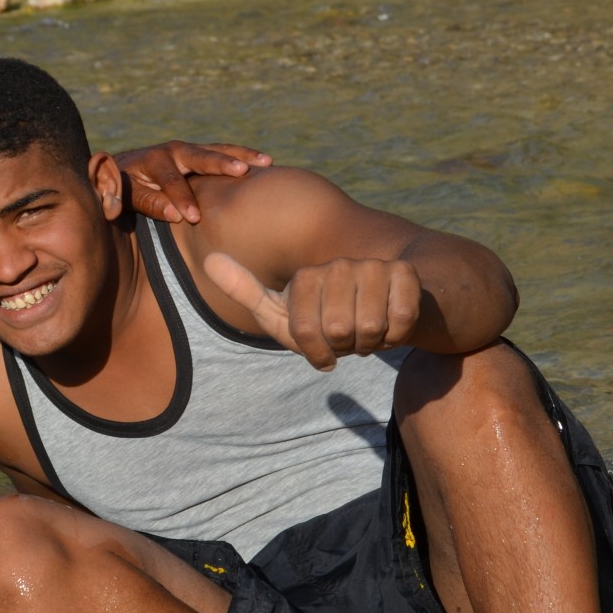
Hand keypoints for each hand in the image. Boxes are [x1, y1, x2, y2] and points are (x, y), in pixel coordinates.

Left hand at [114, 141, 270, 224]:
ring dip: (243, 155)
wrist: (123, 166)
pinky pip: (223, 153)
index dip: (181, 198)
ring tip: (267, 161)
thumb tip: (175, 214)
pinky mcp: (200, 154)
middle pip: (201, 156)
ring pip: (218, 150)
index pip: (170, 181)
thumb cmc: (125, 186)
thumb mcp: (127, 195)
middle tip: (242, 170)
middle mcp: (174, 150)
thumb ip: (147, 203)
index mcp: (154, 160)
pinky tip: (265, 163)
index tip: (193, 217)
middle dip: (221, 163)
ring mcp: (189, 150)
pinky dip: (244, 156)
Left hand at [204, 253, 420, 370]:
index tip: (324, 349)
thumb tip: (208, 258)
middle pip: (337, 330)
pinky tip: (393, 324)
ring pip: (368, 326)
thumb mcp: (284, 317)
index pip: (304, 333)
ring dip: (373, 343)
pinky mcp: (404, 272)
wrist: (387, 315)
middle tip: (352, 340)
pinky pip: (400, 319)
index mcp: (306, 278)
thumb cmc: (332, 322)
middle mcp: (337, 265)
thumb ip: (246, 292)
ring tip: (370, 332)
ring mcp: (371, 266)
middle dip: (347, 349)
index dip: (317, 354)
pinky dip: (398, 334)